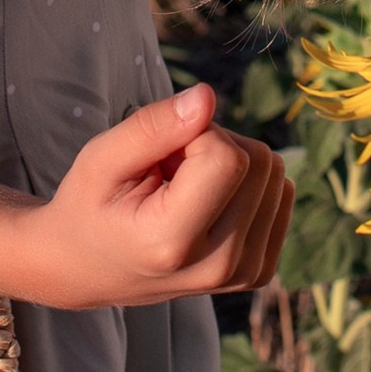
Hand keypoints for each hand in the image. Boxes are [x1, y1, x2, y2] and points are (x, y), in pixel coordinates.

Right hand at [15, 83, 290, 309]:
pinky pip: (282, 195)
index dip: (196, 134)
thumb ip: (153, 126)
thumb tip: (208, 97)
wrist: (88, 269)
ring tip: (184, 189)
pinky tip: (206, 204)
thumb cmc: (91, 207)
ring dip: (231, 165)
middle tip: (170, 170)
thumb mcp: (100, 158)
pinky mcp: (260, 271)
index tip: (161, 154)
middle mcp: (216, 266)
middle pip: (259, 162)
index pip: (227, 157)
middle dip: (215, 145)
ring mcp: (243, 274)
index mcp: (172, 242)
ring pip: (276, 175)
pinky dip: (247, 186)